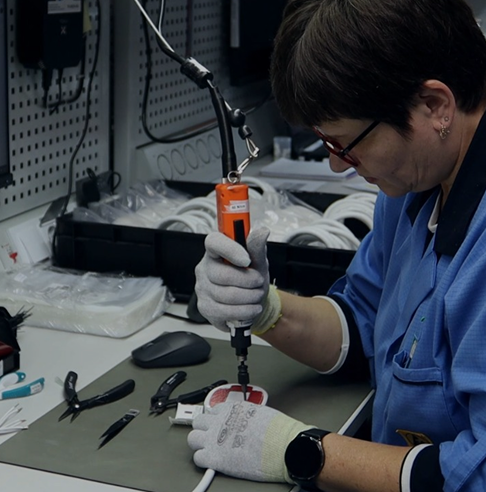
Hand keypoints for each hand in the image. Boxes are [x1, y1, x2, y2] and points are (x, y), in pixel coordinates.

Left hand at [187, 401, 313, 482]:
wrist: (282, 446)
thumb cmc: (277, 431)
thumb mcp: (260, 412)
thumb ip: (245, 415)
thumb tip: (244, 421)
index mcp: (232, 408)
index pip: (212, 410)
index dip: (215, 418)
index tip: (217, 423)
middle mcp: (220, 420)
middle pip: (198, 422)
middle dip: (203, 429)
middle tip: (210, 436)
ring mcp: (215, 439)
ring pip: (193, 439)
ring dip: (200, 443)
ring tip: (208, 449)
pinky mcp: (214, 457)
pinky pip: (198, 458)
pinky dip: (203, 460)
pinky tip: (212, 462)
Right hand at [194, 228, 269, 331]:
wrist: (253, 302)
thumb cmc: (252, 279)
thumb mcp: (258, 262)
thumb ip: (257, 248)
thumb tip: (262, 232)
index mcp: (216, 252)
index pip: (213, 243)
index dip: (230, 250)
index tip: (247, 260)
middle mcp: (205, 268)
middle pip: (222, 275)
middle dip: (248, 281)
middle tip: (258, 282)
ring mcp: (202, 289)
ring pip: (226, 295)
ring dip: (249, 297)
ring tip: (256, 295)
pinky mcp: (205, 308)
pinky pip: (226, 311)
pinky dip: (245, 311)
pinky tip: (251, 308)